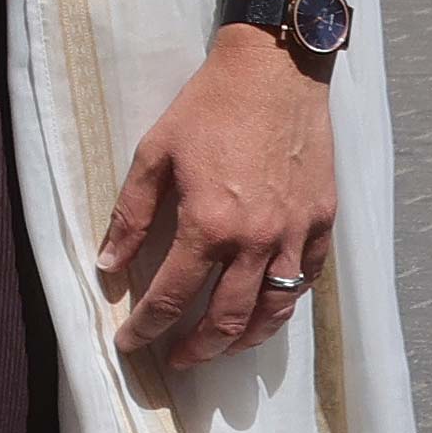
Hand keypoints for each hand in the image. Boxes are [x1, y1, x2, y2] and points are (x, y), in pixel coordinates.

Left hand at [99, 21, 336, 367]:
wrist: (275, 72)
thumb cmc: (208, 108)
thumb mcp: (153, 154)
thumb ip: (131, 215)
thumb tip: (108, 263)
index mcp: (209, 225)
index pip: (172, 296)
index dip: (147, 327)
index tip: (129, 342)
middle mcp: (257, 240)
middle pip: (227, 318)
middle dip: (197, 347)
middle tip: (176, 360)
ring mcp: (295, 234)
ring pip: (273, 310)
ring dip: (244, 339)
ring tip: (220, 348)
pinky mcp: (323, 223)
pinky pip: (306, 281)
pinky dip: (284, 305)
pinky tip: (265, 311)